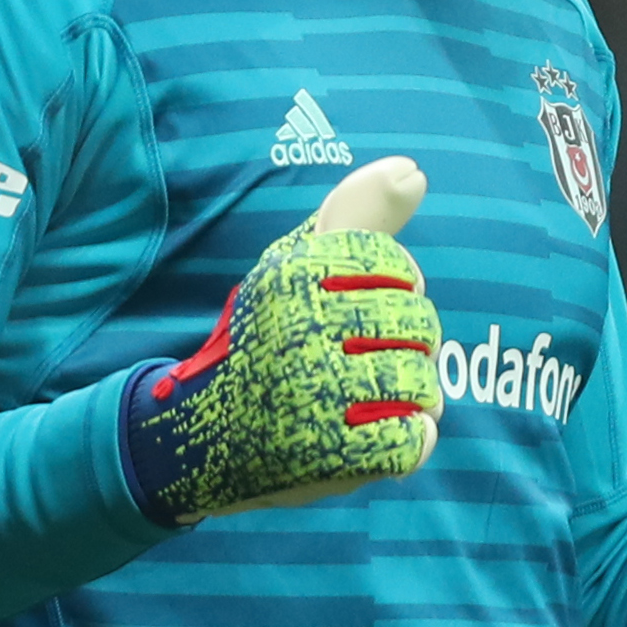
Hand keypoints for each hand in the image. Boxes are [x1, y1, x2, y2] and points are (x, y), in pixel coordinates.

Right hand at [124, 157, 442, 525]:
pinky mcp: (331, 456)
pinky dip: (409, 438)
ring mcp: (316, 396)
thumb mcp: (299, 265)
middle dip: (406, 344)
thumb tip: (414, 170)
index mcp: (294, 275)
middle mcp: (301, 329)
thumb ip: (362, 215)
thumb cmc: (271, 338)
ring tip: (373, 397)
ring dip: (411, 394)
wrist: (204, 437)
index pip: (397, 266)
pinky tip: (381, 430)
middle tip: (365, 358)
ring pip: (422, 383)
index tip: (359, 304)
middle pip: (418, 325)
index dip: (395, 288)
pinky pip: (413, 439)